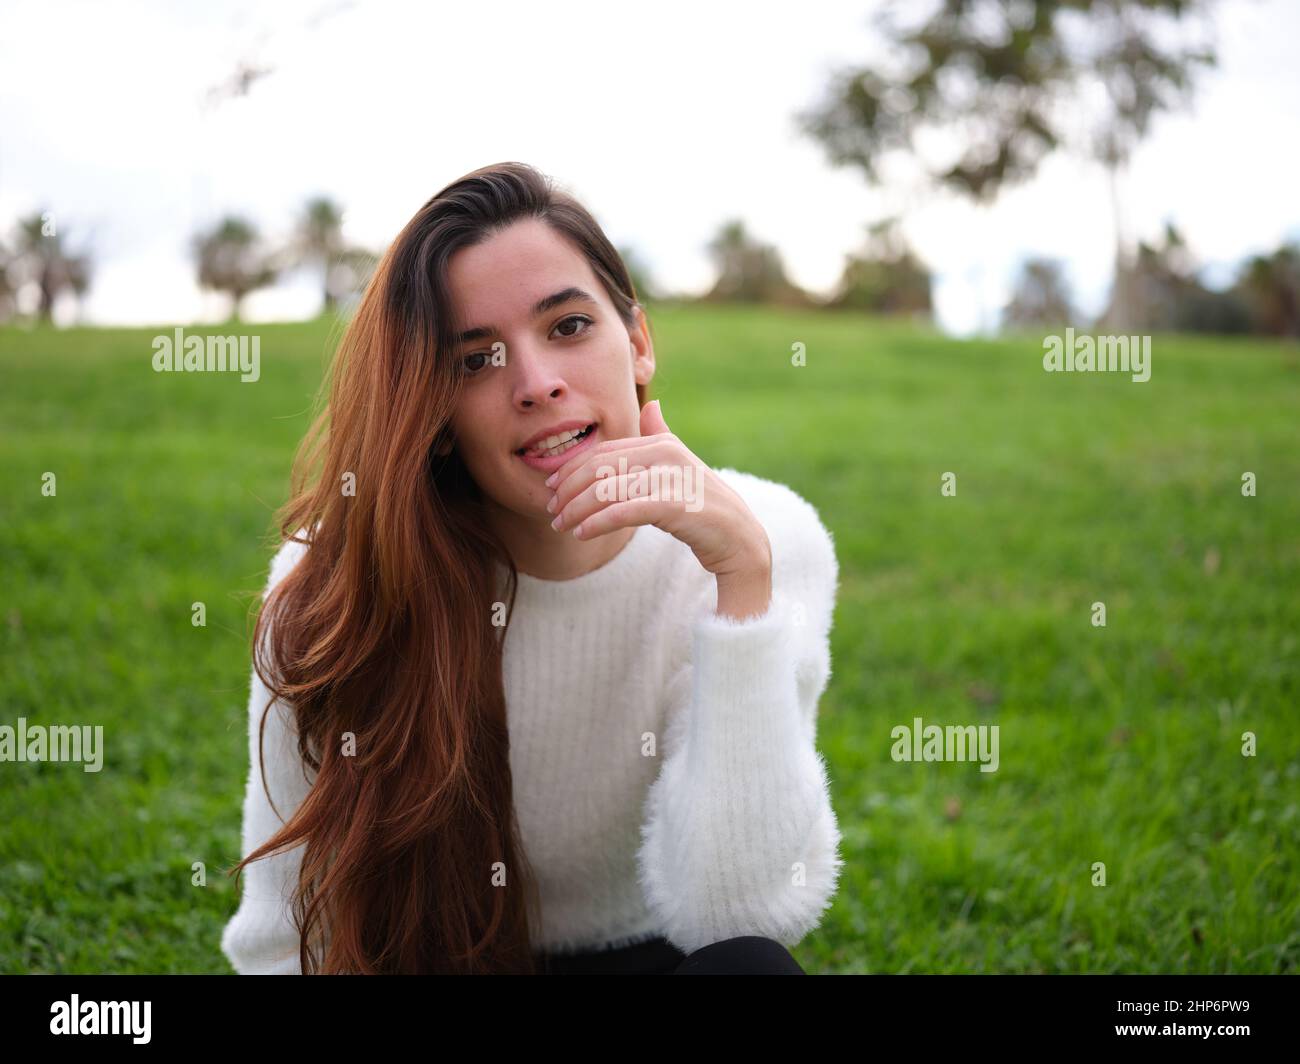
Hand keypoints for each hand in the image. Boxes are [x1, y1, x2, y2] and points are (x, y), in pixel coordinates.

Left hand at [544, 400, 771, 587]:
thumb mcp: (680, 465)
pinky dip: (597, 523)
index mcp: (661, 443)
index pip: (603, 452)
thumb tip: (652, 405)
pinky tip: (582, 533)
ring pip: (606, 490)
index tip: (551, 486)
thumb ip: (661, 436)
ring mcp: (670, 478)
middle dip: (569, 489)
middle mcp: (665, 453)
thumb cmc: (702, 504)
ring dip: (576, 510)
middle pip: (600, 468)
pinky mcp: (673, 505)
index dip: (572, 469)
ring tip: (561, 526)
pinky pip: (623, 511)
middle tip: (552, 510)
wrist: (738, 537)